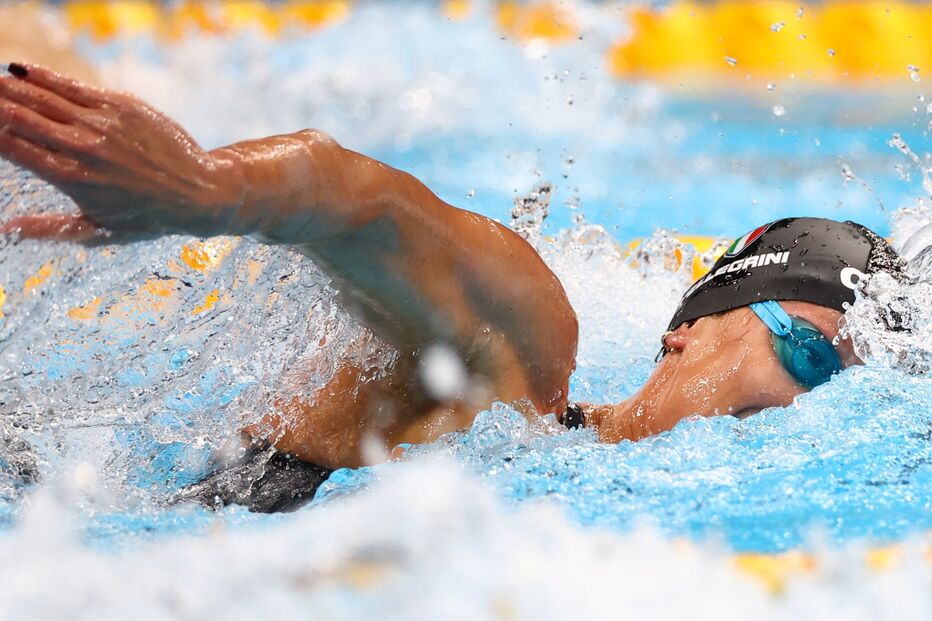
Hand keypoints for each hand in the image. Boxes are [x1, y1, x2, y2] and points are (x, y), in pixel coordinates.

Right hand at [0, 63, 241, 243]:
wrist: (199, 192)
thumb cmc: (147, 217)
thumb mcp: (97, 232)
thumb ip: (48, 228)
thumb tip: (6, 230)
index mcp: (71, 178)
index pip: (11, 146)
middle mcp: (84, 147)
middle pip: (19, 115)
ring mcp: (103, 123)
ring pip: (42, 95)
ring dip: (9, 87)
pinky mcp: (122, 105)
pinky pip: (72, 86)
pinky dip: (42, 77)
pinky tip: (20, 70)